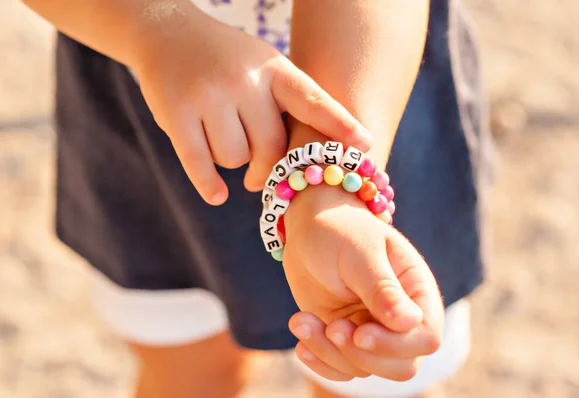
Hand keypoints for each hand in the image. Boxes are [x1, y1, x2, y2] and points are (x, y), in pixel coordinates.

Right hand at [131, 8, 370, 204]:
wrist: (168, 33)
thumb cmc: (228, 60)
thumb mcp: (264, 65)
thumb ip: (288, 103)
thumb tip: (309, 162)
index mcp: (274, 68)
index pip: (312, 100)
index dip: (340, 125)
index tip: (365, 145)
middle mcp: (244, 80)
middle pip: (271, 148)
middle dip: (267, 168)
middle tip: (258, 176)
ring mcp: (209, 96)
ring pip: (235, 158)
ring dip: (233, 162)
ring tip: (225, 144)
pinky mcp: (177, 114)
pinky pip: (200, 163)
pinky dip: (209, 185)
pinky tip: (217, 194)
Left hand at [283, 186, 443, 380]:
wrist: (308, 226)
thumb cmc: (339, 229)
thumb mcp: (360, 253)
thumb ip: (383, 289)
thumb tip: (410, 323)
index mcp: (415, 290)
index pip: (426, 337)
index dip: (396, 344)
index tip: (359, 332)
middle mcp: (399, 316)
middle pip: (401, 365)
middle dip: (363, 356)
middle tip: (332, 327)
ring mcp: (372, 329)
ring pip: (365, 368)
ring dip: (331, 353)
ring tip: (302, 320)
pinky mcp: (345, 337)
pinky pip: (341, 368)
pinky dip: (320, 362)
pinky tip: (300, 344)